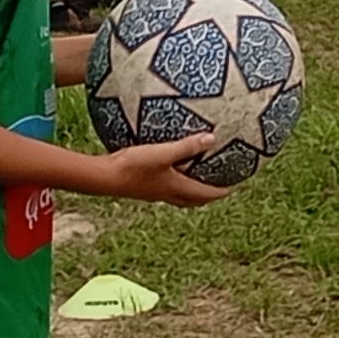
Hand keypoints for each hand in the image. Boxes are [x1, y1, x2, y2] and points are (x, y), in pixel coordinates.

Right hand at [83, 133, 234, 205]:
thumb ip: (186, 146)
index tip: (234, 187)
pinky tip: (167, 166)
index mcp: (177, 188)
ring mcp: (154, 192)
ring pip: (179, 195)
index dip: (221, 192)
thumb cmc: (134, 166)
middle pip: (193, 199)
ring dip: (191, 190)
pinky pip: (165, 185)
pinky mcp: (142, 186)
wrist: (103, 177)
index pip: (205, 194)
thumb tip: (212, 138)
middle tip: (218, 186)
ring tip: (196, 178)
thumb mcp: (163, 153)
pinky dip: (173, 180)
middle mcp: (167, 193)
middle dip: (207, 195)